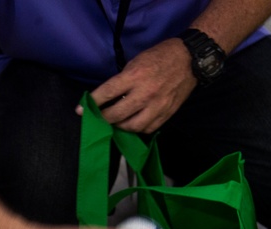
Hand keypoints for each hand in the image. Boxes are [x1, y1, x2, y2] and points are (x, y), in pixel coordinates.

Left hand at [80, 38, 196, 132]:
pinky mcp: (166, 114)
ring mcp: (156, 106)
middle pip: (116, 114)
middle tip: (98, 118)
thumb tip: (109, 96)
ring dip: (119, 127)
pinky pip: (147, 129)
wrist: (190, 60)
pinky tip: (132, 124)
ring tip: (115, 122)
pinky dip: (137, 129)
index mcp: (135, 76)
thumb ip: (123, 80)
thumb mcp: (136, 62)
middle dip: (103, 118)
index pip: (107, 93)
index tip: (80, 110)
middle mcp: (145, 94)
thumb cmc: (160, 57)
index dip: (92, 103)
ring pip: (131, 126)